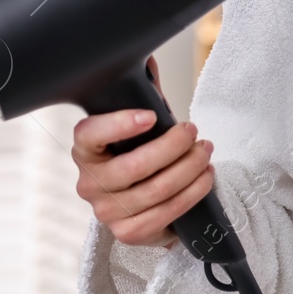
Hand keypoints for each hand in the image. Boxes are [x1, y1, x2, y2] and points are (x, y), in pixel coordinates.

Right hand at [70, 55, 215, 247]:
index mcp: (86, 150)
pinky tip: (205, 178)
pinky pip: (165, 214)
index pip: (89, 135)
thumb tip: (149, 60)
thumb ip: (141, 93)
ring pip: (155, 190)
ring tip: (206, 152)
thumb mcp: (139, 122)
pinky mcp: (128, 233)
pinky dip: (192, 193)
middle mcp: (90, 183)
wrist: (142, 200)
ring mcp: (107, 211)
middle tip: (193, 132)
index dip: (118, 125)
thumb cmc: (138, 152)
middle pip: (134, 166)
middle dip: (173, 146)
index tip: (150, 116)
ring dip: (189, 168)